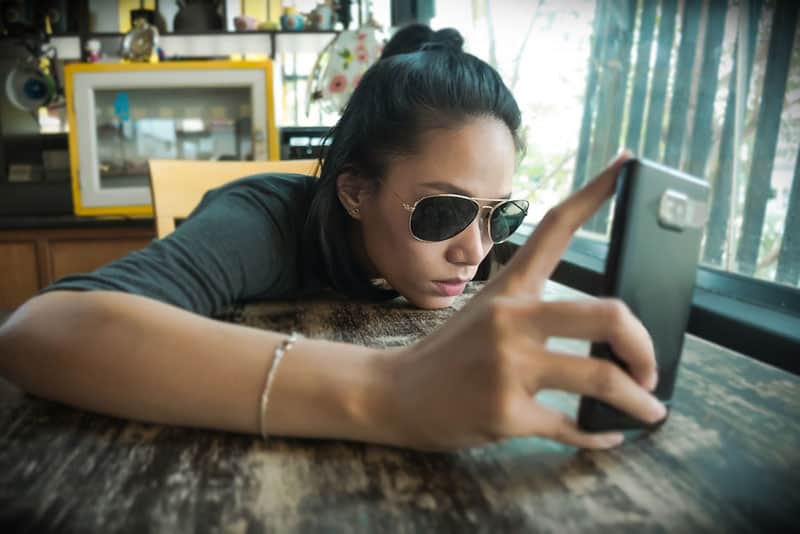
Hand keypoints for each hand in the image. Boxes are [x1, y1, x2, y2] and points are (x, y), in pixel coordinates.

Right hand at [386, 152, 665, 450]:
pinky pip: (572, 427)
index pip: (556, 228)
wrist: (390, 394)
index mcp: (509, 290)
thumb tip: (606, 330)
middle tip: (651, 368)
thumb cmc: (447, 357)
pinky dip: (599, 436)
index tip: (630, 163)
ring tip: (649, 411)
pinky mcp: (505, 413)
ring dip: (638, 402)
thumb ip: (537, 314)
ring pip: (601, 378)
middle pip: (608, 313)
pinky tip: (608, 435)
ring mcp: (508, 367)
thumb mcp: (484, 315)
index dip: (597, 192)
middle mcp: (511, 320)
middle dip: (644, 347)